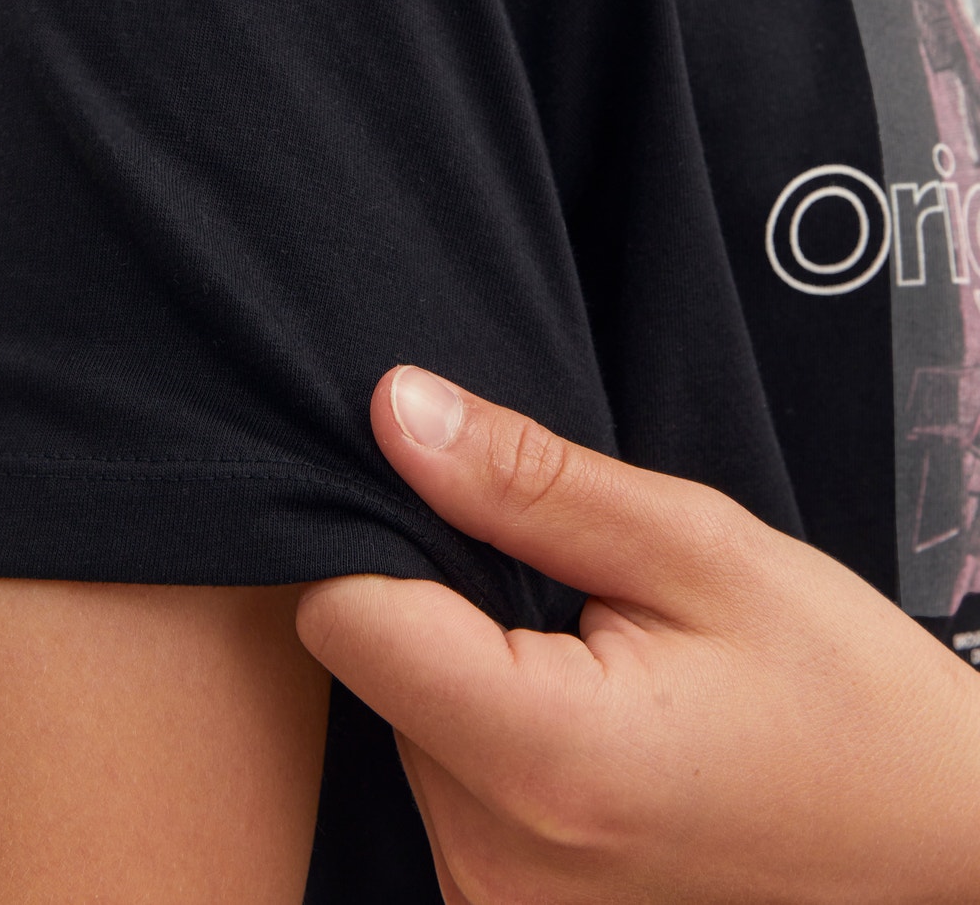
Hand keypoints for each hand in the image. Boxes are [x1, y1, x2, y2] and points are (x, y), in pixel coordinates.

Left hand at [295, 366, 979, 903]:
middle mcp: (493, 858)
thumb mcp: (699, 547)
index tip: (462, 505)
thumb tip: (395, 409)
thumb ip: (531, 482)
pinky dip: (491, 723)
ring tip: (597, 655)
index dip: (383, 534)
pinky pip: (443, 774)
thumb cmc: (840, 690)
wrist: (928, 836)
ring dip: (471, 664)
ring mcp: (496, 901)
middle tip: (576, 595)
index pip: (345, 617)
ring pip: (403, 713)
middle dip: (446, 599)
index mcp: (541, 759)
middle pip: (373, 662)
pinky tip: (586, 711)